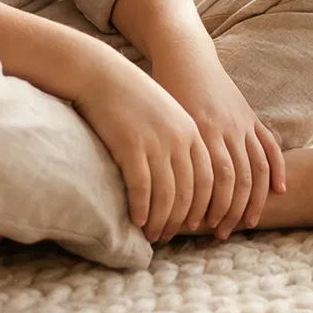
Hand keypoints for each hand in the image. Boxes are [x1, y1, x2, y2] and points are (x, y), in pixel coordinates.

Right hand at [70, 48, 211, 243]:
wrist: (104, 75)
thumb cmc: (134, 98)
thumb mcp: (167, 116)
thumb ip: (180, 144)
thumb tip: (183, 182)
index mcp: (193, 131)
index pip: (209, 180)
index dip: (206, 207)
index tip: (198, 225)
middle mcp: (180, 138)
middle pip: (191, 192)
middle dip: (183, 220)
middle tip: (171, 237)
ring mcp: (156, 142)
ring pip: (167, 195)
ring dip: (162, 221)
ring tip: (153, 235)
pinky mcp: (131, 146)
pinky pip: (142, 188)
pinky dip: (142, 209)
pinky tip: (137, 221)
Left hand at [149, 48, 286, 238]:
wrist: (184, 55)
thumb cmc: (165, 90)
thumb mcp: (164, 119)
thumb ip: (168, 152)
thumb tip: (155, 196)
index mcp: (201, 129)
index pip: (213, 178)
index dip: (210, 207)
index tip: (200, 228)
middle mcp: (225, 127)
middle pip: (236, 178)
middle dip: (230, 211)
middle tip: (221, 235)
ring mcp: (242, 122)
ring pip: (256, 167)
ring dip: (254, 199)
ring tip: (249, 223)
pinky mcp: (251, 116)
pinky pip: (269, 146)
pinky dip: (278, 169)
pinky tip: (280, 191)